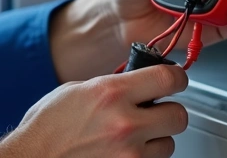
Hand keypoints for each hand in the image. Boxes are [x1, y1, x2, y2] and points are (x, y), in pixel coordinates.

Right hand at [0, 64, 188, 157]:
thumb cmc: (46, 128)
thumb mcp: (76, 91)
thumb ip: (111, 86)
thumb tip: (137, 83)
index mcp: (110, 93)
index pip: (167, 78)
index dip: (176, 77)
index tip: (175, 80)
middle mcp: (124, 124)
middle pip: (179, 115)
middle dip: (169, 111)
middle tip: (157, 110)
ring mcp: (129, 154)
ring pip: (169, 144)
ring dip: (156, 139)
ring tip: (134, 136)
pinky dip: (144, 157)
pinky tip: (125, 151)